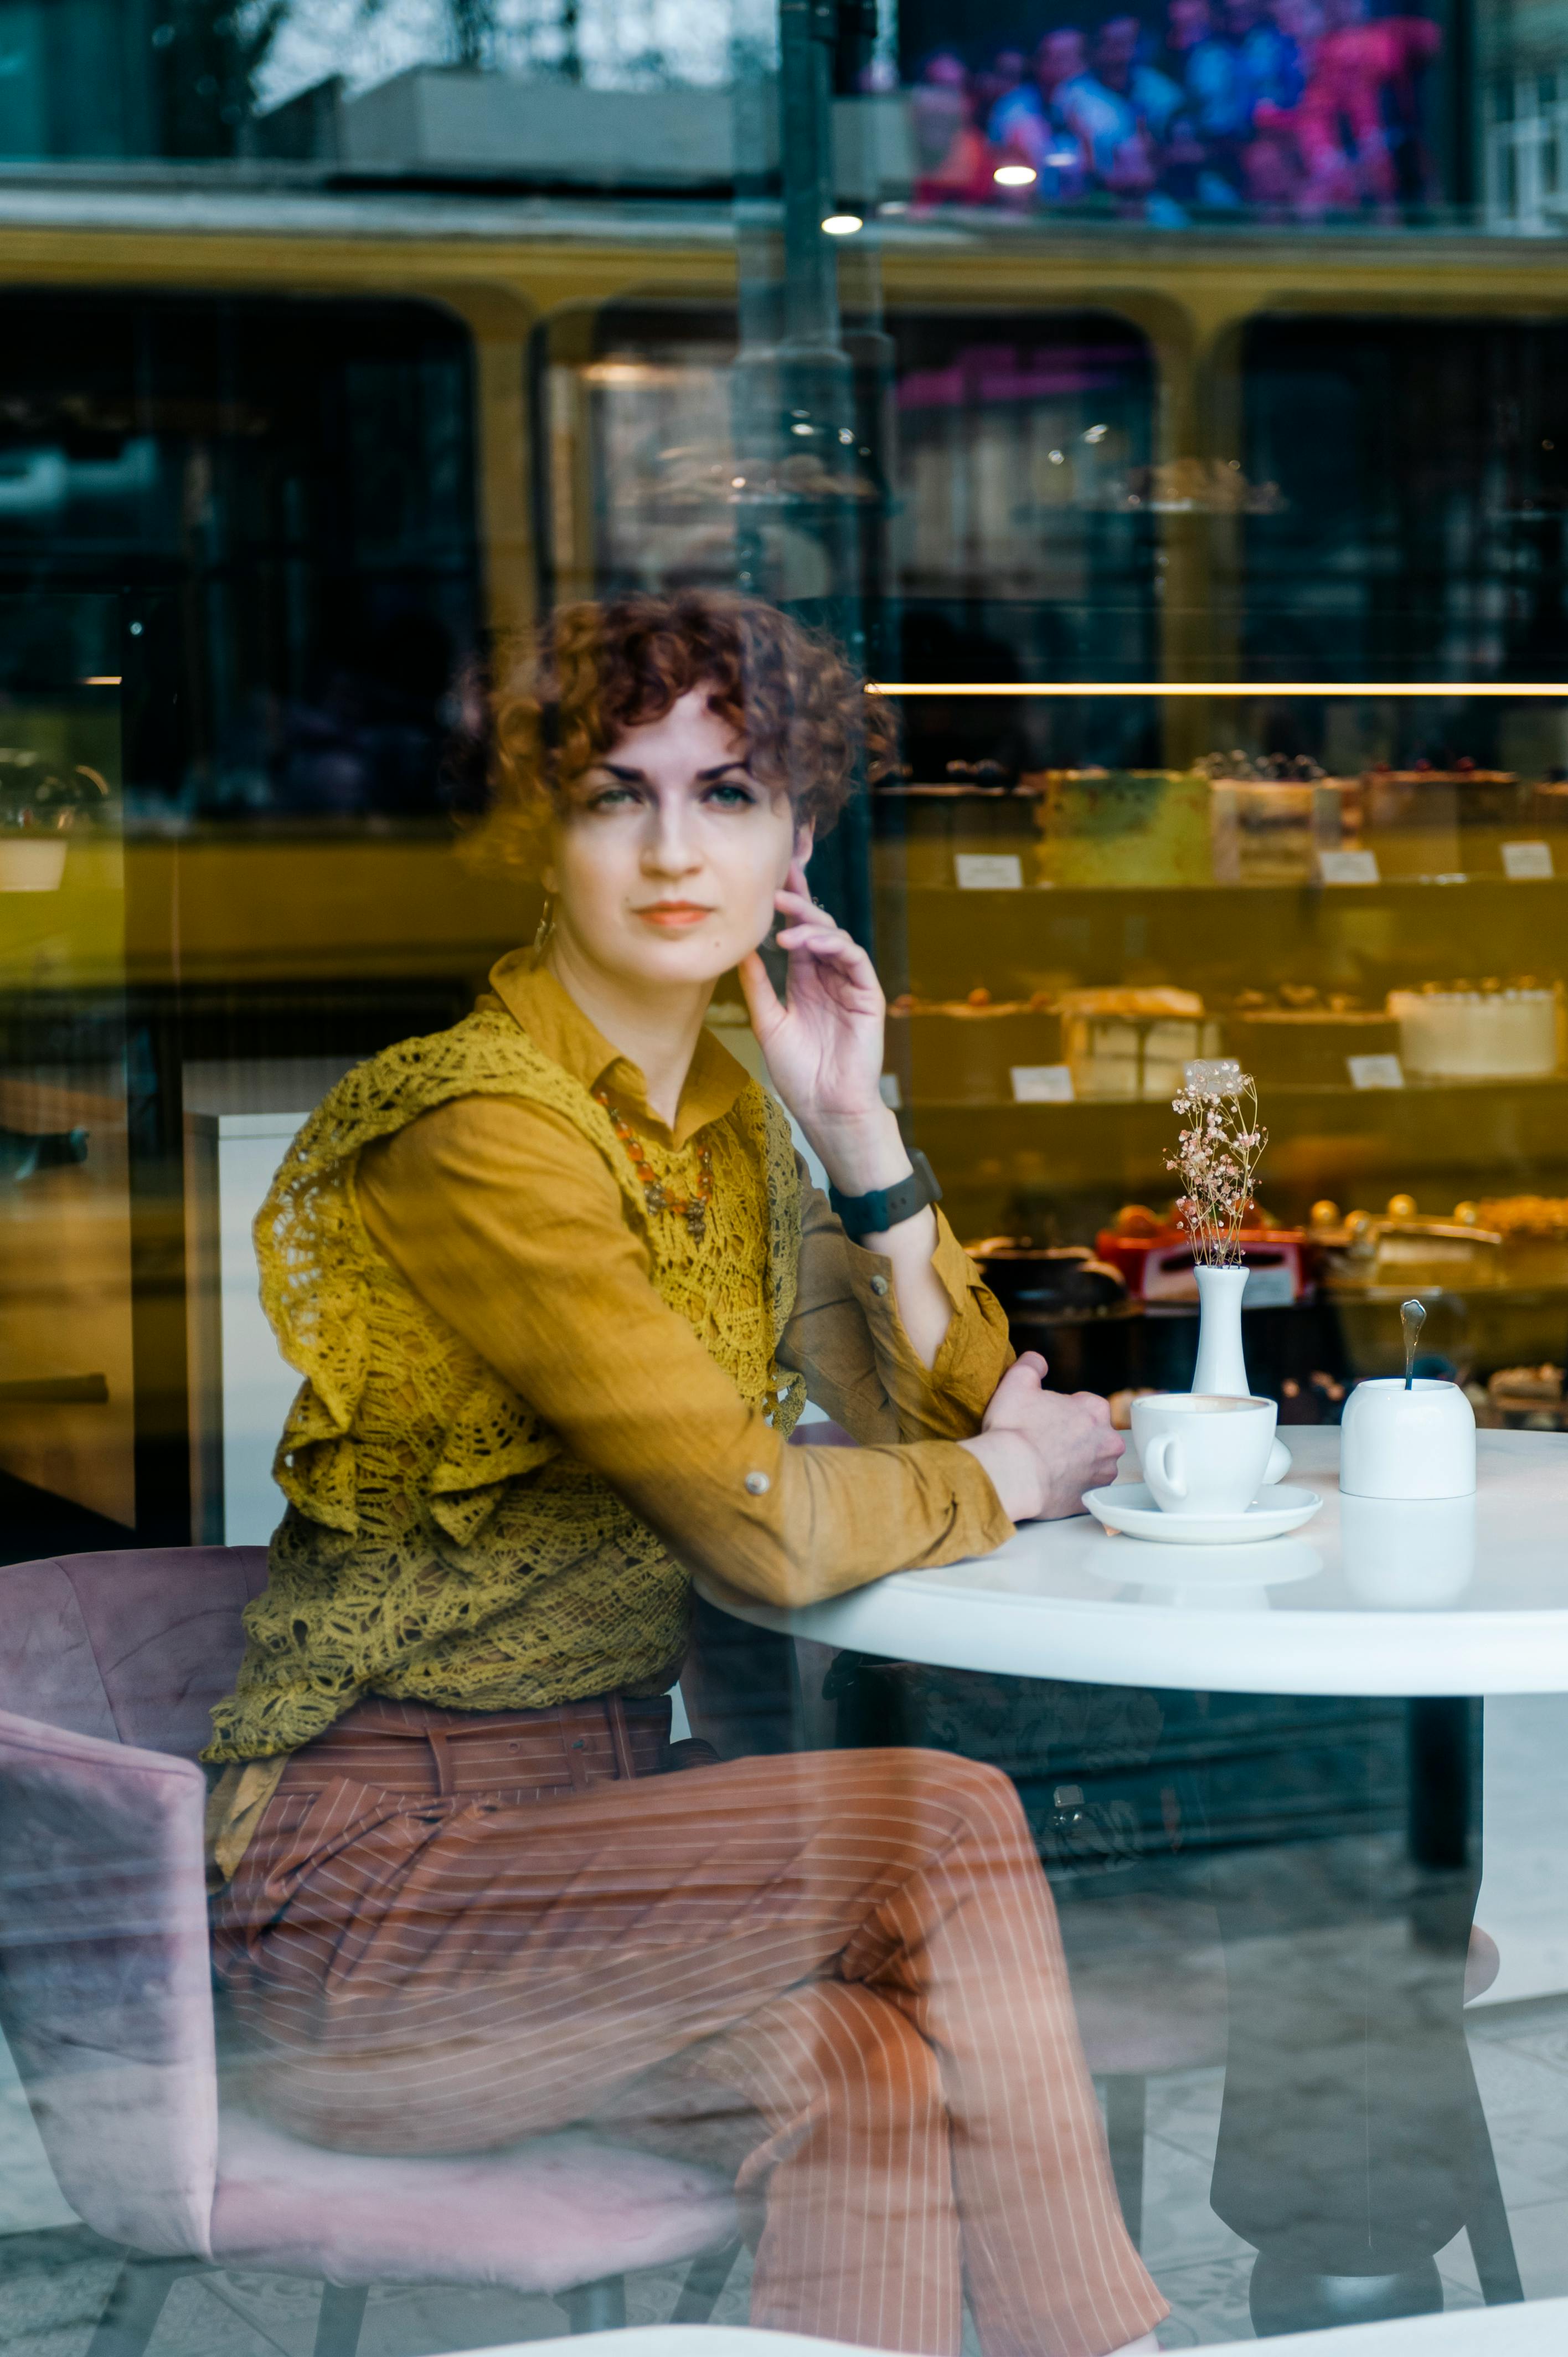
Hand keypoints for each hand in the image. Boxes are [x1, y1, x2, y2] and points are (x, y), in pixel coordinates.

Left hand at [738, 860, 907, 1194]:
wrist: (826, 1109)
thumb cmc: (799, 1074)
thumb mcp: (768, 1023)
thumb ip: (758, 986)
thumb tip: (739, 949)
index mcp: (805, 983)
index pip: (797, 936)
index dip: (788, 908)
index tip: (771, 881)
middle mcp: (828, 979)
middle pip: (818, 929)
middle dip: (799, 904)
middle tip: (776, 888)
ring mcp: (850, 986)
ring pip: (837, 939)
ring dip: (812, 926)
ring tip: (785, 924)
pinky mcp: (868, 996)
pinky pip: (856, 959)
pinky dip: (834, 946)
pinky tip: (810, 944)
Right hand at [959, 1353, 1124, 1522]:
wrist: (1011, 1474)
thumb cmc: (1014, 1429)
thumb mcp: (1017, 1382)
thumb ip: (1032, 1365)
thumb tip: (1038, 1362)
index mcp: (1095, 1409)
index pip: (1084, 1406)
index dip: (1061, 1412)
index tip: (1043, 1421)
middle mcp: (1108, 1441)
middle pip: (1092, 1435)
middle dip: (1072, 1438)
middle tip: (1044, 1443)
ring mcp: (1102, 1473)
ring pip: (1091, 1463)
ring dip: (1075, 1463)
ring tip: (1046, 1464)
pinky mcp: (1092, 1498)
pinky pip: (1084, 1489)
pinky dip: (1072, 1486)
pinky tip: (1051, 1483)